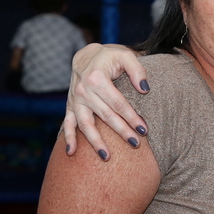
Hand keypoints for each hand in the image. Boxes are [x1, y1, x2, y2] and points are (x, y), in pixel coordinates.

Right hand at [61, 43, 149, 159]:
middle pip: (105, 116)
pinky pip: (67, 124)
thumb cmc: (109, 57)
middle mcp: (83, 90)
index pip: (118, 103)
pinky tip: (71, 153)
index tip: (144, 130)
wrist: (86, 56)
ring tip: (106, 157)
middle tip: (136, 144)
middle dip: (121, 131)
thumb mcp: (125, 55)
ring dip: (96, 142)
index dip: (131, 117)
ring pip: (86, 124)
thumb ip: (137, 70)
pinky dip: (68, 138)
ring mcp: (75, 100)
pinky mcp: (70, 106)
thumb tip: (145, 89)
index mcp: (97, 78)